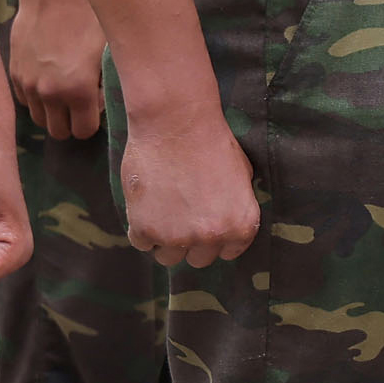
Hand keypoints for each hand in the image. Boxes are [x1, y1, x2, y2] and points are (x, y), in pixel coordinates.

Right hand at [3, 0, 109, 141]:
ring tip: (64, 88)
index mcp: (77, 91)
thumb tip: (106, 103)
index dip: (93, 120)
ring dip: (53, 111)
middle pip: (58, 132)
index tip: (97, 103)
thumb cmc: (92, 17)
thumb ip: (107, 86)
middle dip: (72, 122)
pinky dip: (36, 96)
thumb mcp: (110, 53)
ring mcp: (28, 84)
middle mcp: (49, 93)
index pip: (83, 132)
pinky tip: (49, 76)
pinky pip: (24, 99)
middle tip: (81, 101)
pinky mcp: (14, 72)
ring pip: (39, 118)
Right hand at [121, 104, 261, 267]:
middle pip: (198, 259)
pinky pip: (141, 243)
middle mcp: (211, 236)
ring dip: (165, 240)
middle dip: (191, 242)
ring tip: (163, 211)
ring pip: (168, 257)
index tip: (206, 226)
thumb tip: (227, 221)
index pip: (228, 252)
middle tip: (182, 217)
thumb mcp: (242, 175)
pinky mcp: (145, 229)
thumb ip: (236, 206)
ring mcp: (177, 236)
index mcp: (241, 225)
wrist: (176, 122)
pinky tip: (146, 206)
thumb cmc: (211, 141)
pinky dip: (141, 229)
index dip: (216, 238)